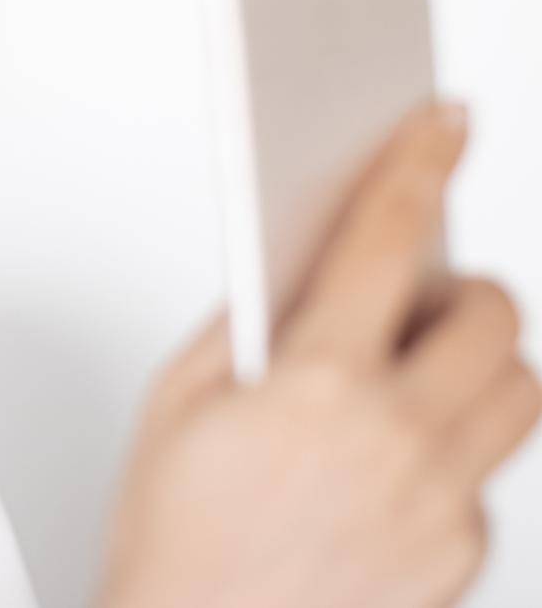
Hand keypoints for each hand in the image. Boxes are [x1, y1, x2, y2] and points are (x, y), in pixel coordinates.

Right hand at [94, 99, 540, 607]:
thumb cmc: (172, 530)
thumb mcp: (179, 398)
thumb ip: (248, 318)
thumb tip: (303, 263)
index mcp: (319, 383)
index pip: (388, 238)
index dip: (418, 162)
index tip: (442, 122)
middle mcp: (400, 440)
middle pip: (493, 318)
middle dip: (463, 285)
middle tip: (420, 290)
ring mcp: (443, 504)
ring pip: (519, 394)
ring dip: (479, 363)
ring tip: (418, 371)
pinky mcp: (463, 556)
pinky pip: (487, 472)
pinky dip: (450, 447)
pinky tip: (386, 463)